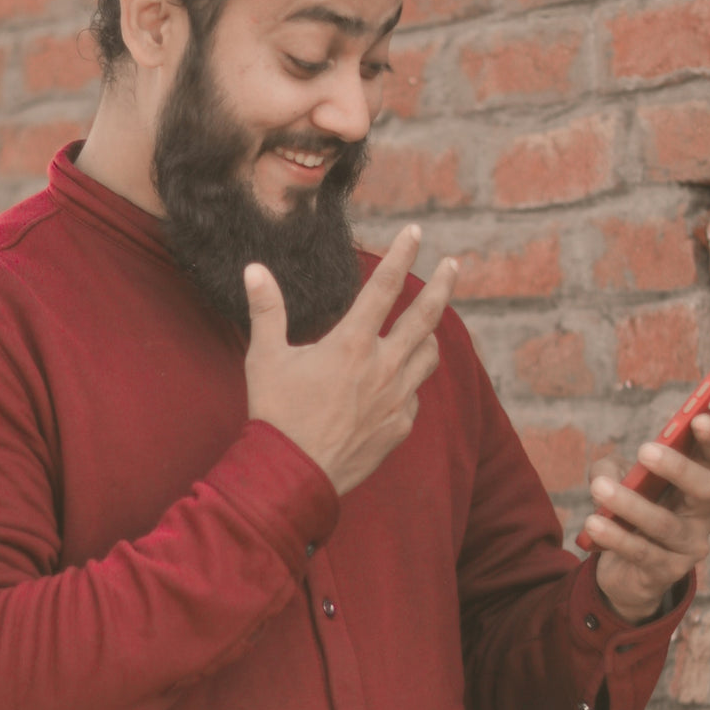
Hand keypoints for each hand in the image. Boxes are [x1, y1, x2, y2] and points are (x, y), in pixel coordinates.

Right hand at [244, 225, 458, 495]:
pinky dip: (408, 384)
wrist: (294, 476)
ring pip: (428, 356)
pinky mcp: (399, 427)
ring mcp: (396, 399)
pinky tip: (396, 386)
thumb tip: (254, 269)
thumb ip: (266, 310)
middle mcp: (383, 367)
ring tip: (426, 329)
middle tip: (454, 265)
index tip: (416, 233)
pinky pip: (414, 397)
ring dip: (429, 337)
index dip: (402, 255)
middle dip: (443, 286)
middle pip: (426, 317)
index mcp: (352, 343)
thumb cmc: (276, 415)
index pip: (384, 287)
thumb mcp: (265, 358)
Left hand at [585, 414, 709, 622]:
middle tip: (646, 450)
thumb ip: (610, 471)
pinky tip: (593, 524)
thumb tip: (605, 476)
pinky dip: (615, 537)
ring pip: (665, 523)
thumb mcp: (618, 484)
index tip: (700, 417)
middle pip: (704, 488)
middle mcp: (703, 516)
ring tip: (600, 489)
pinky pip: (642, 552)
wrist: (625, 574)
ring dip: (630, 504)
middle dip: (677, 467)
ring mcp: (690, 547)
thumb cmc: (628, 516)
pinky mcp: (668, 573)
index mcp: (699, 486)